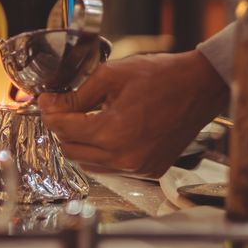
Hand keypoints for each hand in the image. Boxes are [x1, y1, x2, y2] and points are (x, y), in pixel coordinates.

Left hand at [38, 50, 228, 177]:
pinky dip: (103, 153)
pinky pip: (112, 168)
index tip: (48, 101)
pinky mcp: (150, 171)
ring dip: (81, 143)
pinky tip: (108, 133)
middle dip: (63, 129)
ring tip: (87, 119)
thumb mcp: (111, 76)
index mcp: (113, 132)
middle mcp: (125, 158)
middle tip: (65, 108)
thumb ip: (76, 95)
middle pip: (71, 150)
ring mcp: (138, 168)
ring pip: (89, 164)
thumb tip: (50, 104)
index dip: (50, 113)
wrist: (199, 87)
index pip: (63, 130)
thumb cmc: (161, 76)